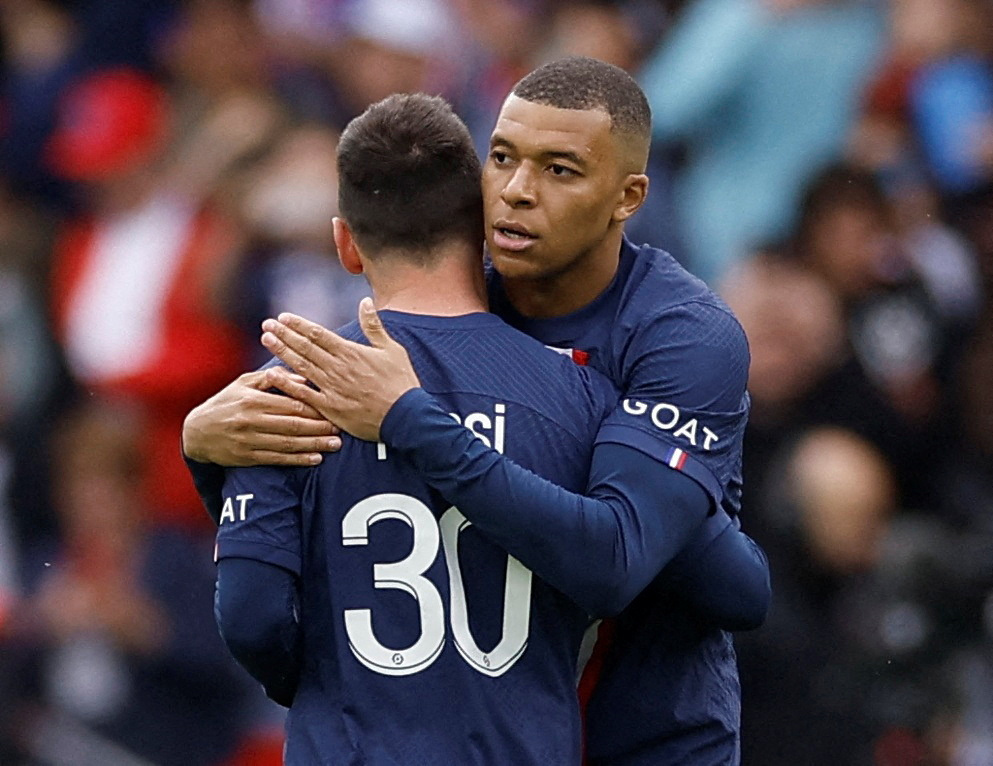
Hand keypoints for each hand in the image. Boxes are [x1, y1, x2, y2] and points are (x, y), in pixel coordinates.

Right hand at [182, 368, 340, 466]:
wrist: (197, 432)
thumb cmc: (226, 402)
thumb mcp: (243, 384)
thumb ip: (272, 379)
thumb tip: (301, 378)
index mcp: (252, 399)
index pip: (290, 404)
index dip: (314, 408)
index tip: (333, 408)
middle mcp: (251, 421)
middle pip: (293, 425)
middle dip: (319, 427)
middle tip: (341, 429)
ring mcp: (249, 441)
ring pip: (288, 444)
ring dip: (314, 445)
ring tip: (335, 445)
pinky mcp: (248, 458)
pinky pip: (277, 459)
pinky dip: (298, 460)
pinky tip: (315, 459)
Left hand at [260, 298, 420, 441]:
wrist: (406, 417)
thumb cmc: (401, 383)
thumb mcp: (392, 349)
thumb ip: (374, 326)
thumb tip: (365, 302)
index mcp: (351, 352)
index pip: (319, 334)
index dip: (299, 325)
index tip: (283, 317)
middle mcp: (338, 368)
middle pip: (305, 347)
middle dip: (284, 334)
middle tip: (267, 324)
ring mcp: (332, 388)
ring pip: (301, 366)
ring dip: (282, 352)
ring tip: (266, 340)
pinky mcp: (330, 408)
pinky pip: (304, 395)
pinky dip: (287, 385)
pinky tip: (272, 375)